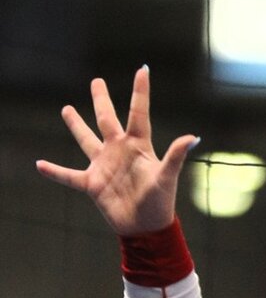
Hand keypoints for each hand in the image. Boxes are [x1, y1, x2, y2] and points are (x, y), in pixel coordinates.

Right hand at [35, 66, 196, 236]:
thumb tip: (193, 137)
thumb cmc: (161, 203)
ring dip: (76, 125)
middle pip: (107, 119)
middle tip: (97, 81)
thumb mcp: (167, 177)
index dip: (140, 91)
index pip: (138, 113)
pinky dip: (55, 172)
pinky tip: (39, 164)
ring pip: (86, 140)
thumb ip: (176, 156)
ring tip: (66, 109)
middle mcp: (119, 151)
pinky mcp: (92, 184)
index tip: (143, 69)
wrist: (147, 229)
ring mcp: (104, 166)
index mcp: (139, 146)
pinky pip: (69, 176)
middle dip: (101, 100)